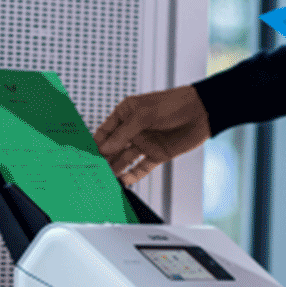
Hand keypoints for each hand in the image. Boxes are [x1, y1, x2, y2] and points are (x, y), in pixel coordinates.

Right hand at [93, 85, 211, 185]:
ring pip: (124, 160)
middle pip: (112, 148)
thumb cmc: (176, 103)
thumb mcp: (146, 114)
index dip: (94, 144)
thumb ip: (124, 133)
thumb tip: (104, 149)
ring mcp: (145, 142)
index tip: (82, 157)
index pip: (105, 131)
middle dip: (101, 160)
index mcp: (127, 113)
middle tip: (88, 174)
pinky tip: (122, 184)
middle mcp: (134, 129)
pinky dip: (131, 177)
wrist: (203, 111)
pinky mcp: (157, 154)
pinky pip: (140, 168)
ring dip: (113, 170)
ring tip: (101, 181)